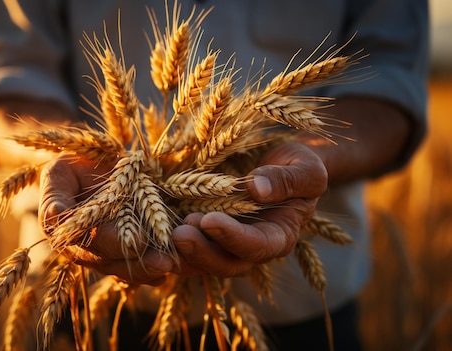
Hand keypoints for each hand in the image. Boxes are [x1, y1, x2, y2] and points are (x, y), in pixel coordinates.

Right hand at [39, 155, 173, 285]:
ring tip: (175, 265)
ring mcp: (105, 256)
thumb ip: (56, 195)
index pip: (90, 241)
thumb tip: (56, 214)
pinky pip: (140, 269)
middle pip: (113, 263)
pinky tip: (177, 269)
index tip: (139, 239)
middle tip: (166, 261)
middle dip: (140, 263)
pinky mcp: (124, 254)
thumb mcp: (58, 173)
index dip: (114, 242)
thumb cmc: (72, 166)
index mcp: (64, 234)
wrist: (87, 168)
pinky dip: (157, 270)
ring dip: (152, 270)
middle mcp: (83, 251)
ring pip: (128, 270)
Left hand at [171, 142, 327, 276]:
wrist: (277, 160)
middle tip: (179, 234)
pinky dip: (166, 242)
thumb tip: (257, 190)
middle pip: (224, 263)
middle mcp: (248, 247)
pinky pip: (183, 246)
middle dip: (201, 252)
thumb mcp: (305, 168)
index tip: (210, 221)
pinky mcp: (201, 233)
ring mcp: (222, 243)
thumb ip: (288, 181)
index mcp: (278, 236)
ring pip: (199, 261)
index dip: (233, 238)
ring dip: (180, 251)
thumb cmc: (295, 163)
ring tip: (163, 231)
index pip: (256, 246)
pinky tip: (149, 229)